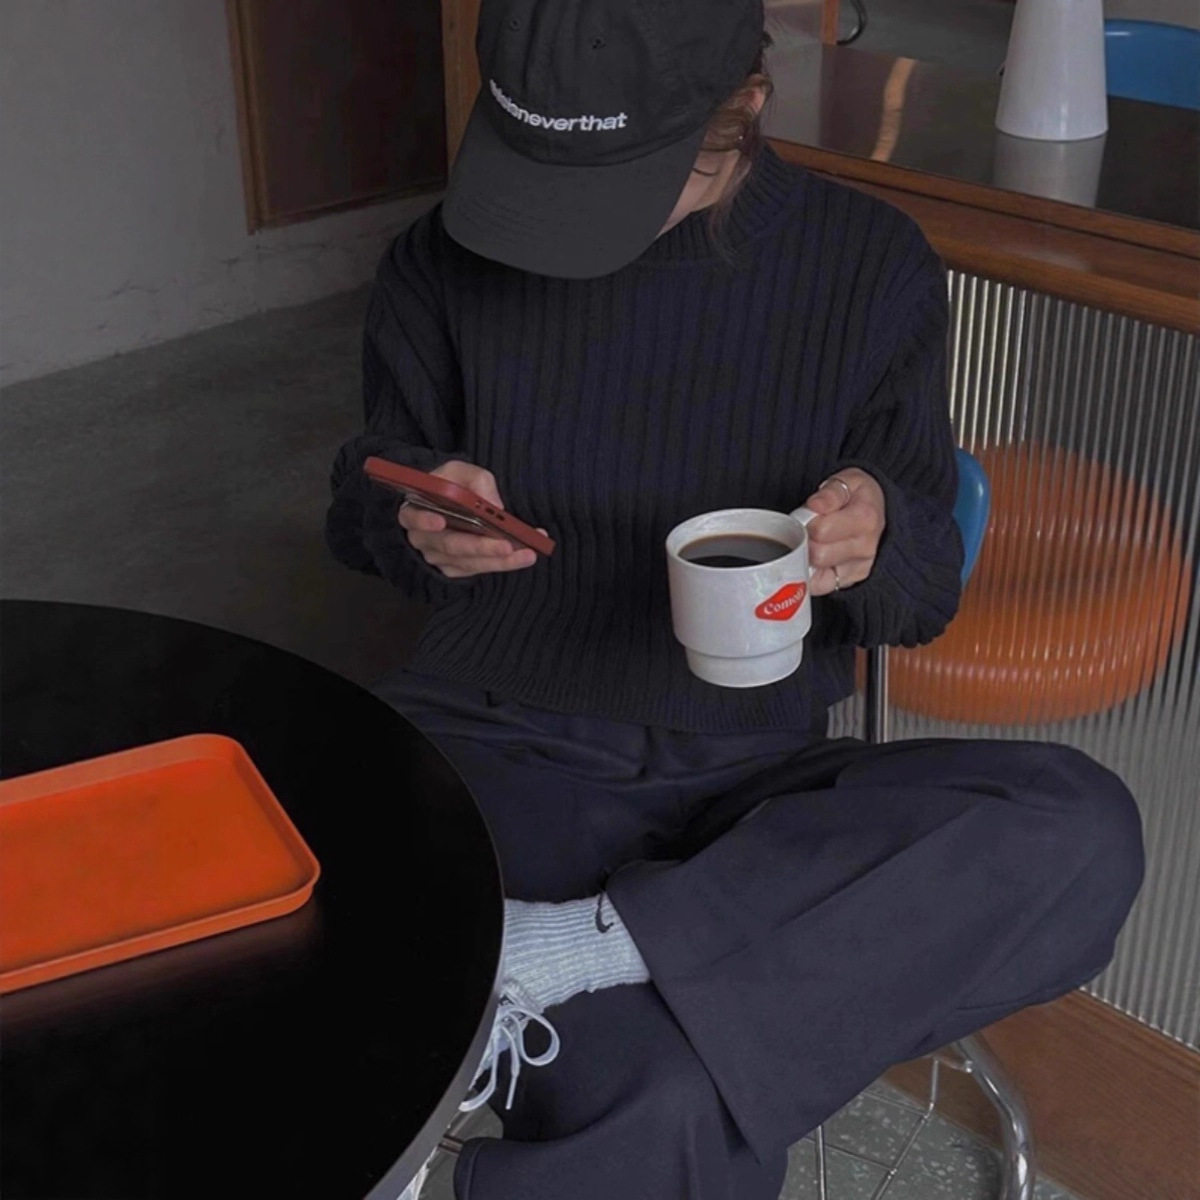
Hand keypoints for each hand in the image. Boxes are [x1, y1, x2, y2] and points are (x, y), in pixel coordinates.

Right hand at [398, 460, 538, 578]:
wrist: (452, 501)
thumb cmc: (452, 485)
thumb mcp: (462, 472)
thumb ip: (477, 480)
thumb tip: (495, 505)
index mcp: (415, 510)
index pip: (412, 517)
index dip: (424, 521)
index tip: (440, 522)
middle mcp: (423, 538)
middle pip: (450, 546)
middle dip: (480, 547)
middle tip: (507, 545)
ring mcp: (438, 556)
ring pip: (468, 562)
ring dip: (500, 560)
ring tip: (527, 553)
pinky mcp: (454, 568)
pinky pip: (478, 569)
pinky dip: (502, 564)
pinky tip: (522, 556)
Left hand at [801, 467, 885, 595]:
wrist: (879, 513)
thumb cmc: (858, 497)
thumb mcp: (849, 481)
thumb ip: (831, 493)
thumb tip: (815, 505)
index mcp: (866, 519)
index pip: (821, 530)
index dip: (806, 521)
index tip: (807, 516)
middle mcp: (866, 547)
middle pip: (818, 554)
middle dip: (805, 541)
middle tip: (806, 530)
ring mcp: (860, 568)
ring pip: (817, 573)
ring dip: (806, 557)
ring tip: (811, 542)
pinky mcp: (850, 581)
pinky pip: (819, 586)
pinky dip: (809, 575)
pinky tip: (810, 560)